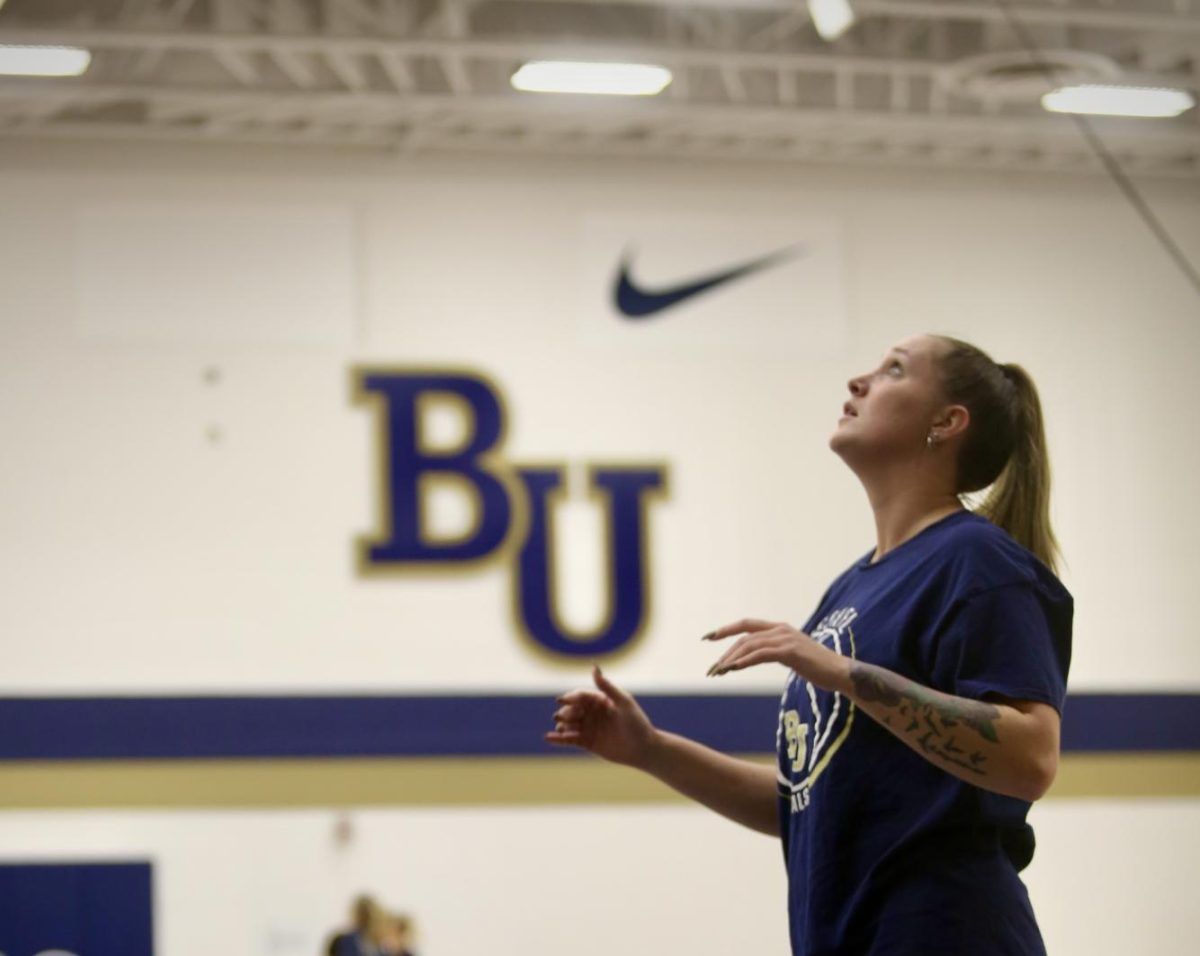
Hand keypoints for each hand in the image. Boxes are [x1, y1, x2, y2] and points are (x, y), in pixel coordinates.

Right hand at [545, 665, 659, 768]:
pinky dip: (558, 739)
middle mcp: (592, 713)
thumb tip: (594, 667)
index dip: (571, 698)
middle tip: (562, 716)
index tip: (562, 700)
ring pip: (569, 724)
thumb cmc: (637, 723)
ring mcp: (589, 727)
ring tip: (560, 727)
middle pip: (572, 709)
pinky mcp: (586, 742)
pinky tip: (548, 738)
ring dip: (562, 724)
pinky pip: (569, 739)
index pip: (581, 696)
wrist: (643, 749)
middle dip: (566, 712)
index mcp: (600, 700)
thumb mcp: (623, 702)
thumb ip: (607, 687)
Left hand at [703, 617, 848, 691]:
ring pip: (749, 646)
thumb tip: (758, 656)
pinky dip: (744, 661)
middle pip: (744, 637)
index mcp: (779, 628)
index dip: (726, 629)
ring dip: (731, 660)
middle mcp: (780, 629)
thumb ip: (775, 651)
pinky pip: (761, 655)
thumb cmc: (817, 667)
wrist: (840, 672)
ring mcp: (785, 639)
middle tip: (712, 669)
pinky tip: (733, 669)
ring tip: (719, 672)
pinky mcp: (790, 651)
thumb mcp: (791, 655)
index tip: (709, 637)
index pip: (746, 625)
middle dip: (725, 652)